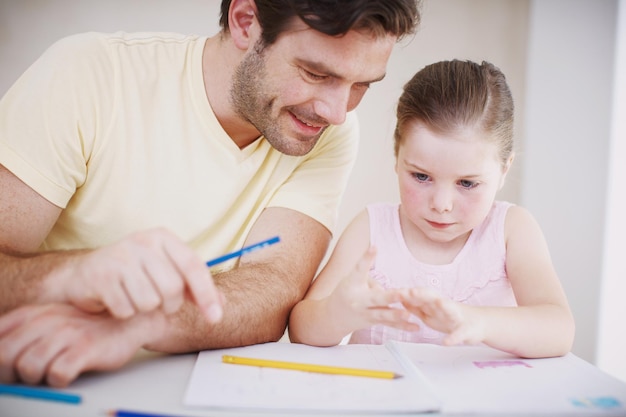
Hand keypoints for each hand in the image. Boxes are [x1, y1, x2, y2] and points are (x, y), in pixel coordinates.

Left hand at [0, 303, 163, 386]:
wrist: (129, 321)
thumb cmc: (88, 327)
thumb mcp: (53, 319)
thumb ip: (25, 331)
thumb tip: (1, 355)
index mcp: (36, 313)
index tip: (8, 368)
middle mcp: (49, 320)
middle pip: (5, 355)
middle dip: (9, 374)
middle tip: (24, 378)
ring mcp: (68, 334)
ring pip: (29, 366)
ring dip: (34, 378)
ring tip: (48, 375)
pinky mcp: (86, 349)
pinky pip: (58, 373)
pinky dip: (58, 380)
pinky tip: (67, 374)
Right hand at [51, 228, 222, 321]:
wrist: (83, 276)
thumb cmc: (131, 275)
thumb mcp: (164, 273)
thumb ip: (192, 287)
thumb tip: (222, 303)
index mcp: (163, 237)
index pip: (193, 266)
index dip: (207, 294)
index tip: (215, 318)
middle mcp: (143, 241)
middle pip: (172, 289)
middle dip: (168, 305)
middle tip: (156, 302)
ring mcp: (120, 256)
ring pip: (150, 302)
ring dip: (144, 309)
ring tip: (133, 297)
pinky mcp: (101, 275)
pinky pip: (126, 309)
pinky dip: (124, 313)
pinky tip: (116, 300)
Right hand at [327, 247, 419, 333]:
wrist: (332, 317)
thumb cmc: (346, 292)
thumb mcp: (352, 280)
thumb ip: (371, 281)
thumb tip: (390, 290)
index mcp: (352, 283)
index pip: (359, 269)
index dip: (366, 258)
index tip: (374, 247)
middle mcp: (358, 299)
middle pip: (375, 297)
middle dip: (389, 297)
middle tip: (401, 294)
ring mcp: (366, 313)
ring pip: (382, 314)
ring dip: (395, 315)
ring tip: (407, 314)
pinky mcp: (373, 322)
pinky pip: (389, 324)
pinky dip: (402, 326)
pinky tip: (415, 327)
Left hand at [401, 287, 484, 345]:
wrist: (477, 324)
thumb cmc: (451, 316)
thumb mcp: (431, 311)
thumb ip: (416, 306)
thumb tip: (400, 299)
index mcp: (435, 302)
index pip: (420, 294)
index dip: (408, 292)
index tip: (394, 291)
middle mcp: (445, 305)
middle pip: (432, 297)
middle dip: (422, 294)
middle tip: (411, 292)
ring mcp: (456, 316)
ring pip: (449, 309)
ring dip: (444, 306)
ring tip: (438, 303)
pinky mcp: (466, 331)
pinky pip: (459, 334)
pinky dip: (453, 338)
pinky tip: (446, 342)